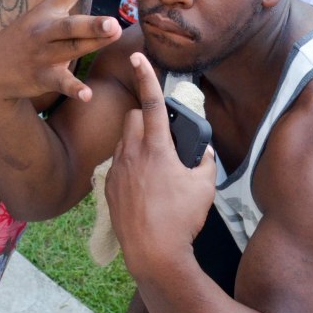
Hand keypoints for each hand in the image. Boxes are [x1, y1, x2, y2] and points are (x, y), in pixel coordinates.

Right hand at [0, 0, 121, 108]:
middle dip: (92, 23)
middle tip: (113, 21)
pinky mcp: (42, 76)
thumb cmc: (27, 39)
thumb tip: (108, 6)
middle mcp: (46, 30)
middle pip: (72, 26)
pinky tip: (87, 94)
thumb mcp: (44, 17)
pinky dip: (74, 89)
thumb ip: (74, 9)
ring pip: (71, 48)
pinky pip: (60, 82)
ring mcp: (43, 54)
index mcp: (48, 11)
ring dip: (92, 43)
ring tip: (113, 35)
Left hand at [105, 52, 214, 275]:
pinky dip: (129, 165)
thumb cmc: (181, 219)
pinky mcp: (108, 187)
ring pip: (123, 141)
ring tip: (155, 166)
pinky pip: (117, 164)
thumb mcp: (205, 186)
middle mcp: (132, 154)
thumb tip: (201, 150)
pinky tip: (143, 187)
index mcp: (157, 148)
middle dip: (145, 117)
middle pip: (132, 117)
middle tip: (162, 136)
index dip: (147, 76)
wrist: (153, 254)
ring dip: (137, 142)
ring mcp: (117, 170)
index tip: (138, 57)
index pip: (151, 103)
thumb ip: (204, 160)